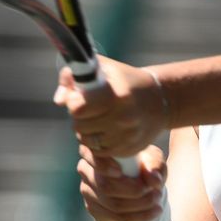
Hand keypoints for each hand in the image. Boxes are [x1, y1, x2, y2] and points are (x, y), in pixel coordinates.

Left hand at [53, 56, 168, 156]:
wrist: (160, 100)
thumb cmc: (124, 80)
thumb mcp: (102, 68)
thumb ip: (73, 77)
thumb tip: (59, 101)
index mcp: (116, 95)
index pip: (77, 108)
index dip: (74, 102)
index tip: (80, 97)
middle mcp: (123, 118)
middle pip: (78, 126)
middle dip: (79, 117)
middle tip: (89, 108)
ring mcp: (127, 136)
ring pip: (86, 141)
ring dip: (86, 131)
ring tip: (97, 118)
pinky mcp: (128, 149)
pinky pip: (99, 152)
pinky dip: (97, 142)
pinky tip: (106, 129)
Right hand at [77, 143, 166, 220]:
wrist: (141, 184)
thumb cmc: (144, 164)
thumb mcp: (153, 159)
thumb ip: (154, 165)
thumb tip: (153, 180)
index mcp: (97, 150)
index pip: (89, 154)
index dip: (102, 165)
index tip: (119, 172)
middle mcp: (86, 169)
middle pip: (105, 185)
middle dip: (133, 192)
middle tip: (156, 192)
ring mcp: (87, 190)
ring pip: (112, 204)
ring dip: (139, 206)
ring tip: (157, 200)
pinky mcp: (93, 208)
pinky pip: (114, 216)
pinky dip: (137, 216)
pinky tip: (153, 212)